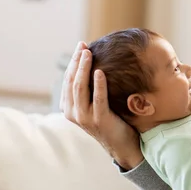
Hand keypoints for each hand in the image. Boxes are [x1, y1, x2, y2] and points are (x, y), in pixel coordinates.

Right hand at [60, 42, 143, 169]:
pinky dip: (98, 84)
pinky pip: (97, 98)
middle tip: (83, 45)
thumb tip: (95, 62)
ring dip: (83, 68)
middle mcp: (73, 112)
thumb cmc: (112, 120)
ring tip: (88, 53)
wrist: (123, 144)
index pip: (67, 79)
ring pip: (80, 87)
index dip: (73, 62)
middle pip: (71, 80)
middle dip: (76, 61)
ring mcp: (84, 117)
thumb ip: (90, 89)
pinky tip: (100, 71)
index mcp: (69, 107)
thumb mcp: (95, 104)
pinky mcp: (99, 119)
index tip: (81, 46)